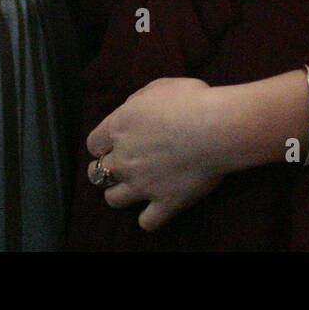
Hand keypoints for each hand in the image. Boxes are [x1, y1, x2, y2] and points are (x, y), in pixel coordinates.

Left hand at [86, 77, 234, 231]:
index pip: (93, 143)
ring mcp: (142, 184)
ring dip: (119, 194)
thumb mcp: (157, 87)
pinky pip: (146, 222)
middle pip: (97, 173)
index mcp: (119, 127)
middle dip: (105, 170)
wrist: (215, 128)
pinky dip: (148, 218)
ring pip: (113, 200)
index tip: (113, 143)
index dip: (102, 144)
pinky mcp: (164, 203)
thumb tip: (132, 111)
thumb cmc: (189, 100)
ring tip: (132, 189)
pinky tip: (155, 209)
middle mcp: (124, 158)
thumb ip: (137, 102)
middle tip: (120, 166)